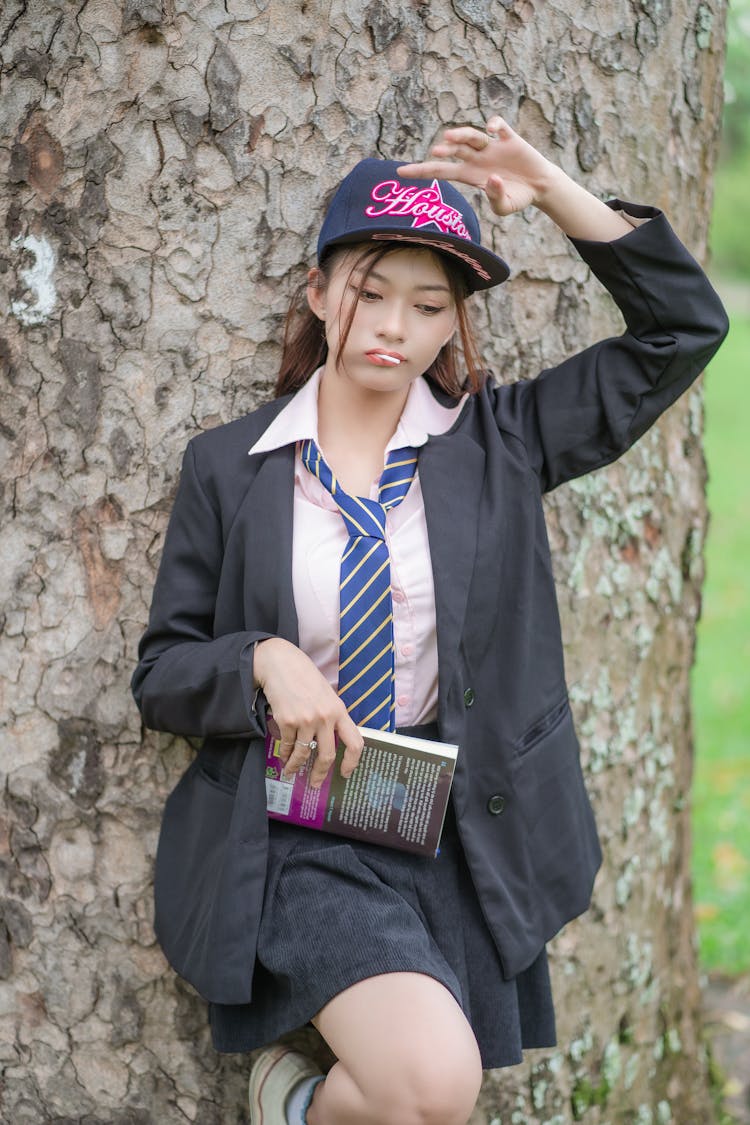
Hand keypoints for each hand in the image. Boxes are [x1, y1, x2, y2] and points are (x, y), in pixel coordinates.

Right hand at [254, 638, 362, 788]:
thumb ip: (332, 716)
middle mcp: (325, 717)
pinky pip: (288, 745)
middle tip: (315, 783)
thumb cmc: (304, 677)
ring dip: (296, 767)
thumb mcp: (327, 694)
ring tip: (291, 772)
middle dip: (320, 774)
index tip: (346, 773)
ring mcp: (306, 720)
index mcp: (339, 710)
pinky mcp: (287, 721)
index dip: (352, 762)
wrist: (280, 664)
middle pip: (327, 755)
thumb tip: (332, 741)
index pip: (355, 742)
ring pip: (304, 754)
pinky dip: (285, 754)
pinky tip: (283, 757)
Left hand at [397, 117, 559, 216]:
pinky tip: (492, 129)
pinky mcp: (509, 138)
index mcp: (470, 175)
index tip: (399, 172)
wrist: (539, 186)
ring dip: (460, 135)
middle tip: (437, 149)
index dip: (421, 170)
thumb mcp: (506, 206)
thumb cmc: (518, 198)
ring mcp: (492, 147)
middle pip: (455, 150)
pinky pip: (498, 126)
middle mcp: (477, 158)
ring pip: (471, 136)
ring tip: (450, 136)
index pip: (440, 171)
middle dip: (445, 149)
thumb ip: (495, 198)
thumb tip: (491, 178)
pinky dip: (494, 124)